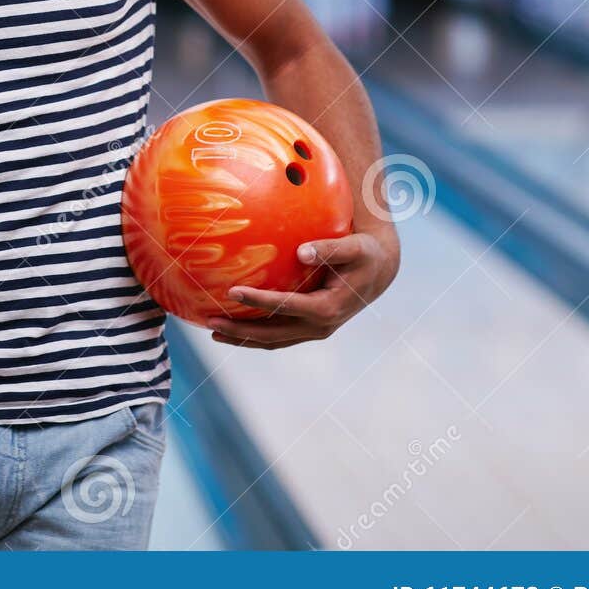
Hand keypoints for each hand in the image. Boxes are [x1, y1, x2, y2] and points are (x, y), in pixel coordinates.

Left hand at [206, 227, 400, 348]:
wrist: (378, 271)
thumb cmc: (363, 253)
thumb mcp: (352, 248)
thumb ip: (328, 249)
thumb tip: (301, 251)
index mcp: (327, 308)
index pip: (285, 307)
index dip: (258, 301)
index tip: (232, 291)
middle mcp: (320, 326)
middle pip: (273, 333)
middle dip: (240, 331)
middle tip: (210, 322)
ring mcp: (314, 331)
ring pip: (273, 341)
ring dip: (243, 338)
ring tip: (213, 330)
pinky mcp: (309, 329)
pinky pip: (277, 336)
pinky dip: (254, 335)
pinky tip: (233, 327)